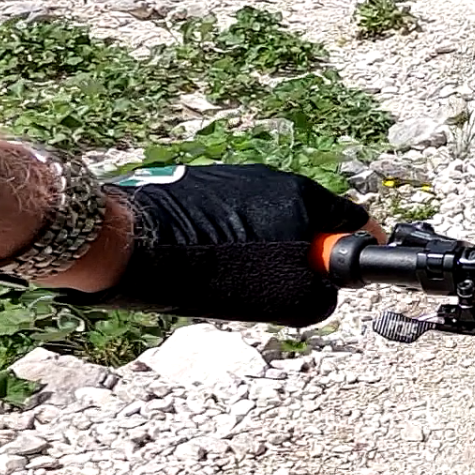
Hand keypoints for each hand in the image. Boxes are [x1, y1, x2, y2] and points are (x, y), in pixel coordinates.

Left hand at [64, 164, 381, 326]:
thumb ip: (319, 293)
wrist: (124, 242)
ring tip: (232, 277)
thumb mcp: (279, 297)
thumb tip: (324, 291)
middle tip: (278, 285)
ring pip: (269, 220)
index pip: (351, 219)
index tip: (341, 275)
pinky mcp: (200, 183)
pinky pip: (233, 215)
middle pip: (308, 221)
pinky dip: (230, 238)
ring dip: (264, 246)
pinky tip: (206, 262)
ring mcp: (235, 178)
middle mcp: (273, 179)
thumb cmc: (203, 269)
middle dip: (302, 253)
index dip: (350, 251)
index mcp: (300, 196)